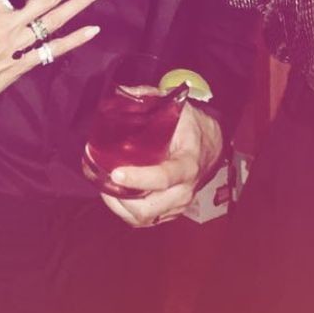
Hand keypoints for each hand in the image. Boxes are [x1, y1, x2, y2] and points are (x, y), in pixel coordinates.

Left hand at [100, 102, 223, 228]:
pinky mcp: (171, 211)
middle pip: (150, 208)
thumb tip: (123, 92)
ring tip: (105, 189)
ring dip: (120, 207)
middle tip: (103, 181)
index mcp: (187, 164)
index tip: (116, 172)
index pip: (163, 178)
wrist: (210, 147)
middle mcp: (185, 189)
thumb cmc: (189, 127)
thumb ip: (150, 98)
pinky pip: (146, 220)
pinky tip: (116, 195)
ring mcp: (179, 204)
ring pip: (144, 218)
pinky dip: (126, 212)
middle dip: (121, 199)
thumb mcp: (176, 107)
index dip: (139, 179)